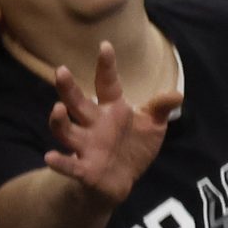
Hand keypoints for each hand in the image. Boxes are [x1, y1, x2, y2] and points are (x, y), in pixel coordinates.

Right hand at [45, 40, 179, 204]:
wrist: (120, 181)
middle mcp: (94, 124)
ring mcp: (86, 145)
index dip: (106, 66)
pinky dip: (60, 162)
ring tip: (56, 109)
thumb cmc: (133, 147)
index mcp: (112, 110)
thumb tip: (177, 94)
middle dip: (68, 88)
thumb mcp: (152, 126)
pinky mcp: (84, 168)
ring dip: (58, 121)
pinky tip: (50, 157)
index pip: (107, 84)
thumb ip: (160, 109)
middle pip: (76, 103)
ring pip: (66, 130)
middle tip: (61, 71)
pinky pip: (69, 165)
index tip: (105, 46)